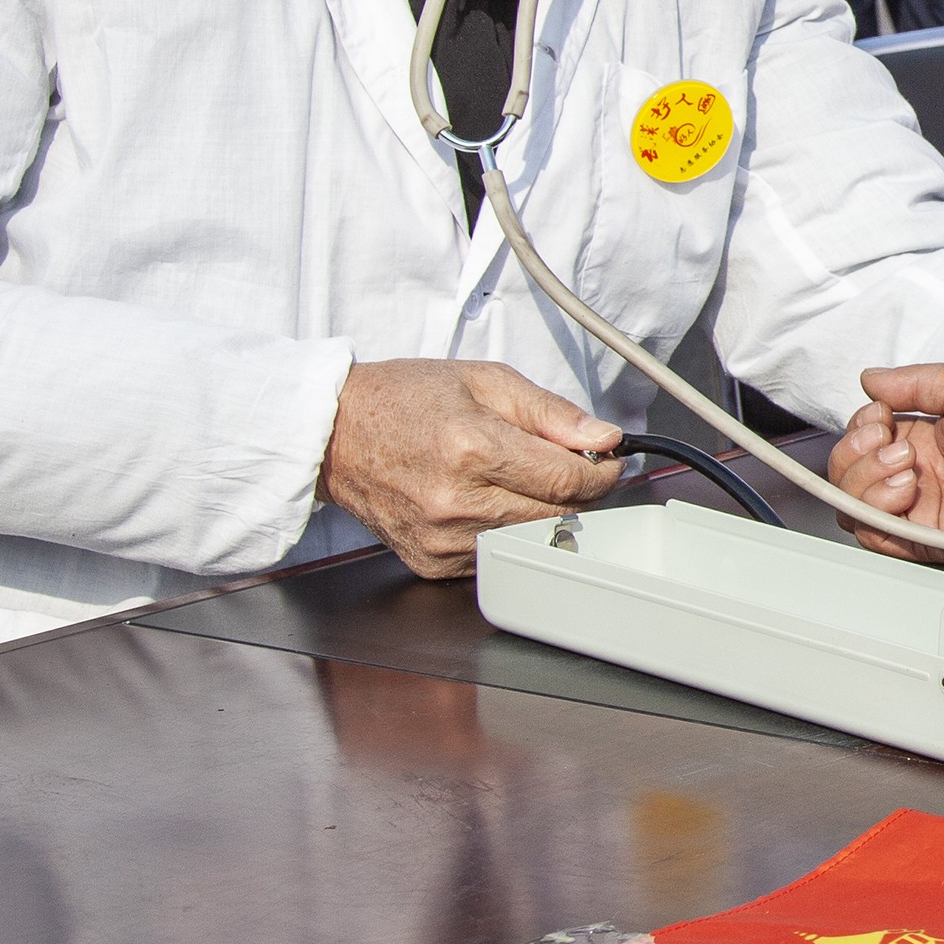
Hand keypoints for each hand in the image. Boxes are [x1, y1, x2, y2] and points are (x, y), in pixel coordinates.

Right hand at [317, 357, 622, 577]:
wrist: (335, 435)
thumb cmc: (405, 400)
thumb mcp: (484, 380)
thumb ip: (551, 412)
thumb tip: (603, 437)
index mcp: (472, 449)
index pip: (568, 480)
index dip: (602, 471)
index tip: (608, 458)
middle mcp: (457, 501)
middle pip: (557, 516)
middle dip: (581, 492)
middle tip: (573, 465)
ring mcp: (442, 539)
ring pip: (531, 540)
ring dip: (546, 513)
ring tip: (526, 478)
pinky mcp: (431, 563)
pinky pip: (496, 555)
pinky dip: (509, 531)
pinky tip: (492, 501)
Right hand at [830, 363, 943, 556]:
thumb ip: (913, 383)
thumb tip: (872, 381)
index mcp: (921, 441)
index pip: (862, 439)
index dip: (860, 426)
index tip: (880, 414)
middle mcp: (913, 475)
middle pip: (847, 472)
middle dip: (856, 450)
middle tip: (886, 438)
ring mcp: (913, 508)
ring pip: (851, 504)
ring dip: (865, 477)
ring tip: (905, 464)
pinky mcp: (920, 538)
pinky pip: (874, 532)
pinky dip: (877, 507)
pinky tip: (905, 488)